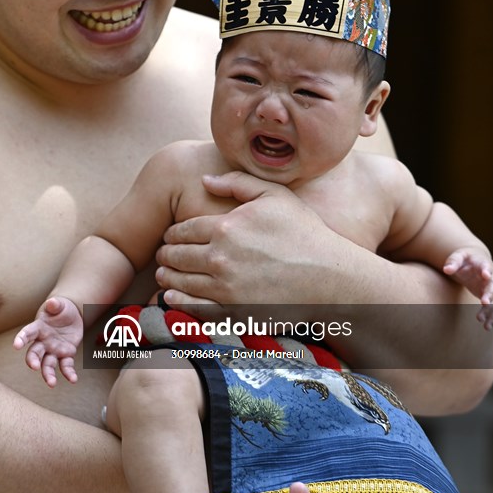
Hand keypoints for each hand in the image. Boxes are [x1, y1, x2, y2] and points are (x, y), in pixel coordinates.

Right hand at [13, 297, 82, 385]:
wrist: (71, 315)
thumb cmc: (60, 309)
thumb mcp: (59, 304)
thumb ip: (55, 305)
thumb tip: (52, 302)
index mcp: (38, 328)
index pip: (27, 333)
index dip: (21, 339)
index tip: (16, 345)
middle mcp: (43, 342)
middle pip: (34, 353)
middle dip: (32, 360)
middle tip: (33, 367)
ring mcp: (53, 350)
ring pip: (47, 365)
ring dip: (48, 374)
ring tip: (52, 383)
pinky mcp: (65, 355)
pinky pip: (66, 366)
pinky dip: (69, 373)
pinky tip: (73, 379)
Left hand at [155, 171, 331, 311]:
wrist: (330, 278)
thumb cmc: (305, 234)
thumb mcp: (275, 196)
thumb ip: (237, 182)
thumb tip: (205, 180)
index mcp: (226, 227)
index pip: (183, 230)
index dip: (171, 233)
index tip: (169, 236)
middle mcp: (220, 258)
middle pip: (176, 256)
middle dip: (166, 254)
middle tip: (163, 255)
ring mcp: (225, 289)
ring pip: (180, 283)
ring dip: (167, 278)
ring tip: (164, 275)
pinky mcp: (233, 313)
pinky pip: (194, 309)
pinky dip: (178, 303)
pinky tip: (172, 298)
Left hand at [443, 249, 492, 329]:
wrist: (476, 261)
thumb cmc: (465, 259)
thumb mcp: (458, 256)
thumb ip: (453, 262)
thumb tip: (446, 270)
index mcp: (483, 264)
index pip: (486, 267)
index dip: (486, 271)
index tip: (486, 275)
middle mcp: (491, 278)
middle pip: (492, 287)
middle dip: (489, 295)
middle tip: (484, 302)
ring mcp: (491, 288)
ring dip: (488, 310)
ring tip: (479, 319)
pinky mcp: (490, 297)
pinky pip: (492, 308)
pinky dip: (490, 317)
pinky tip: (486, 327)